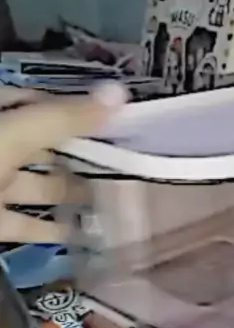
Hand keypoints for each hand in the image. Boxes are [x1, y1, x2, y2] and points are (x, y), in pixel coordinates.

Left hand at [0, 83, 125, 241]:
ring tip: (114, 200)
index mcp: (0, 113)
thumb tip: (120, 93)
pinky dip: (51, 229)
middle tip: (127, 164)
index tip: (120, 124)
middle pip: (43, 145)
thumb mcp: (15, 135)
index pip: (42, 103)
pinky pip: (24, 223)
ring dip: (71, 192)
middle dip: (82, 154)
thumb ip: (64, 119)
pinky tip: (84, 233)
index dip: (79, 111)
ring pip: (37, 185)